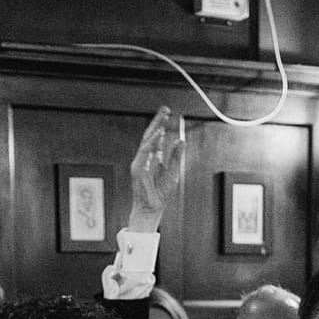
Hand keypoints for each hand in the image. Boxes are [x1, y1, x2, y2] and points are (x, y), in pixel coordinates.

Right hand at [127, 106, 184, 235]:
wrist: (152, 210)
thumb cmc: (160, 194)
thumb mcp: (173, 173)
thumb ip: (175, 157)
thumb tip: (180, 140)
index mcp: (153, 158)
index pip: (157, 137)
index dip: (161, 124)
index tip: (168, 113)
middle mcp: (145, 158)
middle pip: (150, 135)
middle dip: (157, 121)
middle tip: (165, 109)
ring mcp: (140, 163)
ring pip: (147, 141)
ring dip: (155, 129)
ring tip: (163, 118)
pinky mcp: (138, 169)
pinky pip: (145, 152)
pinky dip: (152, 142)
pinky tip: (159, 134)